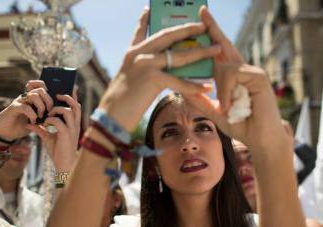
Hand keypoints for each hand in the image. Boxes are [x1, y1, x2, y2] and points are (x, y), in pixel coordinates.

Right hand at [0, 80, 52, 142]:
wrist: (5, 133)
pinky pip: (25, 106)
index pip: (40, 85)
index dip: (47, 89)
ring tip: (40, 116)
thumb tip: (56, 115)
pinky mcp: (13, 108)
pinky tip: (33, 121)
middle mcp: (25, 97)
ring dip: (41, 107)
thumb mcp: (36, 120)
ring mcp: (19, 101)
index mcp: (31, 98)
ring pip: (34, 95)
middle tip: (49, 112)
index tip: (51, 101)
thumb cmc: (21, 126)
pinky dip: (32, 114)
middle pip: (40, 90)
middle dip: (48, 101)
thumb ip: (44, 116)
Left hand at [27, 93, 80, 170]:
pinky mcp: (66, 134)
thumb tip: (29, 124)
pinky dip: (50, 120)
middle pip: (75, 105)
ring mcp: (72, 129)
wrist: (64, 165)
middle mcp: (75, 125)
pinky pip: (58, 121)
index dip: (73, 96)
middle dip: (67, 97)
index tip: (67, 88)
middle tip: (57, 94)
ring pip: (68, 110)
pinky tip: (45, 123)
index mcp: (74, 124)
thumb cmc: (58, 152)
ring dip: (56, 109)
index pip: (76, 106)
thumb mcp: (48, 138)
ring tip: (48, 113)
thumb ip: (41, 129)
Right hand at [98, 8, 221, 132]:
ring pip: (178, 55)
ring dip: (199, 52)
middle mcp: (138, 55)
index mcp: (131, 54)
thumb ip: (141, 70)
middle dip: (187, 29)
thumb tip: (159, 70)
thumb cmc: (120, 103)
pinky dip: (193, 86)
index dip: (145, 20)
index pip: (139, 32)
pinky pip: (178, 81)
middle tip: (202, 25)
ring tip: (215, 49)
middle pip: (167, 36)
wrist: (111, 116)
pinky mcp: (152, 78)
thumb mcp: (129, 79)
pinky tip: (205, 87)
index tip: (148, 9)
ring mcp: (145, 64)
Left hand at [185, 7, 286, 149]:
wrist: (260, 138)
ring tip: (227, 108)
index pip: (217, 52)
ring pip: (225, 66)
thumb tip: (182, 90)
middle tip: (202, 11)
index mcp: (230, 75)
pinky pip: (233, 75)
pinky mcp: (258, 76)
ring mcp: (250, 71)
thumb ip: (201, 100)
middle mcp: (240, 69)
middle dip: (212, 28)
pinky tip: (231, 105)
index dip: (209, 36)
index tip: (199, 21)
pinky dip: (228, 92)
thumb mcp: (215, 111)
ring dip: (221, 89)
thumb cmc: (240, 124)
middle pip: (223, 45)